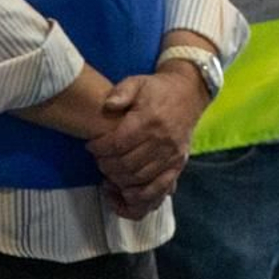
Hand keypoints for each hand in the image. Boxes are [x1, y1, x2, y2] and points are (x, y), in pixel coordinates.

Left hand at [87, 64, 208, 217]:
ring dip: (118, 181)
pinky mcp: (177, 165)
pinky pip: (158, 189)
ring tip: (108, 174)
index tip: (91, 146)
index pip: (118, 143)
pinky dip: (140, 196)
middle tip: (98, 160)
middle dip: (106, 166)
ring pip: (139, 179)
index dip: (99, 149)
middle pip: (126, 164)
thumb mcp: (137, 82)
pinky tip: (125, 193)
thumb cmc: (157, 89)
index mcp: (150, 120)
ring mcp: (172, 156)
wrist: (188, 94)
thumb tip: (108, 105)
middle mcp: (162, 141)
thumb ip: (121, 92)